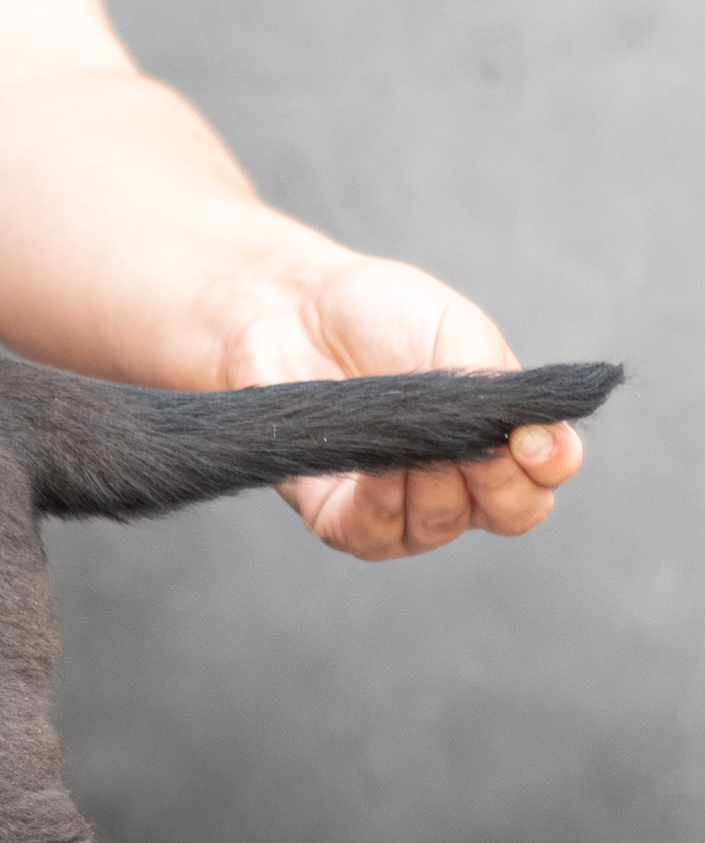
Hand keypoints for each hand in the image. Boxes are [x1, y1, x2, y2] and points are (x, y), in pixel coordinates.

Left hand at [221, 255, 584, 560]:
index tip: (536, 441)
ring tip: (416, 440)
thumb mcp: (457, 332)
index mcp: (496, 437)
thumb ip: (500, 387)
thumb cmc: (377, 316)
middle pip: (508, 514)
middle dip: (502, 482)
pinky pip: (373, 533)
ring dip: (436, 485)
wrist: (290, 309)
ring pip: (441, 524)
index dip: (552, 466)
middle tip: (484, 445)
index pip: (543, 478)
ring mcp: (397, 503)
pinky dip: (382, 503)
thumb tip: (536, 434)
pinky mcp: (336, 516)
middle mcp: (454, 481)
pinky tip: (379, 467)